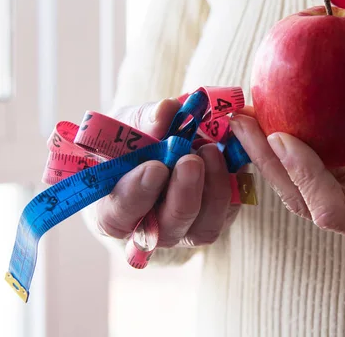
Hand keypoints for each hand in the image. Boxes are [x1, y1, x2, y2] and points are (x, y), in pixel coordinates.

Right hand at [94, 99, 237, 247]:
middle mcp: (150, 231)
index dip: (137, 194)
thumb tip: (165, 113)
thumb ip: (144, 119)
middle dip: (183, 194)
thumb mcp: (131, 123)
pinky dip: (231, 183)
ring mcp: (186, 229)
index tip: (155, 167)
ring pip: (204, 228)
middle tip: (190, 160)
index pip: (118, 216)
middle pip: (167, 228)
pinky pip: (229, 212)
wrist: (166, 145)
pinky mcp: (216, 220)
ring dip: (212, 188)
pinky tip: (226, 155)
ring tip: (211, 150)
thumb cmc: (136, 141)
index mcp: (114, 211)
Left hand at [231, 45, 344, 295]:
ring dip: (273, 160)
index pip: (333, 210)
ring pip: (304, 196)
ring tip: (249, 120)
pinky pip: (319, 184)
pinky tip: (282, 127)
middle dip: (268, 162)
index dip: (304, 173)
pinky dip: (297, 157)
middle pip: (302, 202)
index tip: (281, 135)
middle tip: (240, 119)